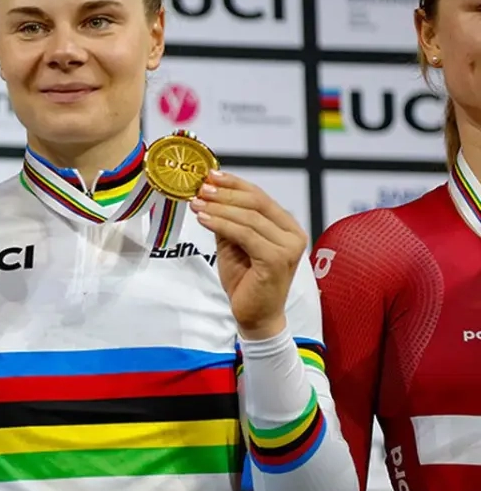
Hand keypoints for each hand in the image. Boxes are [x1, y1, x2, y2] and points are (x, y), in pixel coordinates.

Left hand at [188, 171, 307, 339]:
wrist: (256, 316)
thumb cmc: (246, 281)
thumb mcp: (233, 244)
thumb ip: (228, 220)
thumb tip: (208, 195)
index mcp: (286, 226)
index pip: (260, 196)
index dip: (234, 183)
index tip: (210, 175)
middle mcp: (293, 234)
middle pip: (256, 202)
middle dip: (225, 193)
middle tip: (200, 188)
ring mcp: (288, 247)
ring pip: (249, 217)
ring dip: (218, 208)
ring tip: (196, 203)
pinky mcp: (277, 260)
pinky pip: (245, 235)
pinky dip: (222, 224)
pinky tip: (203, 219)